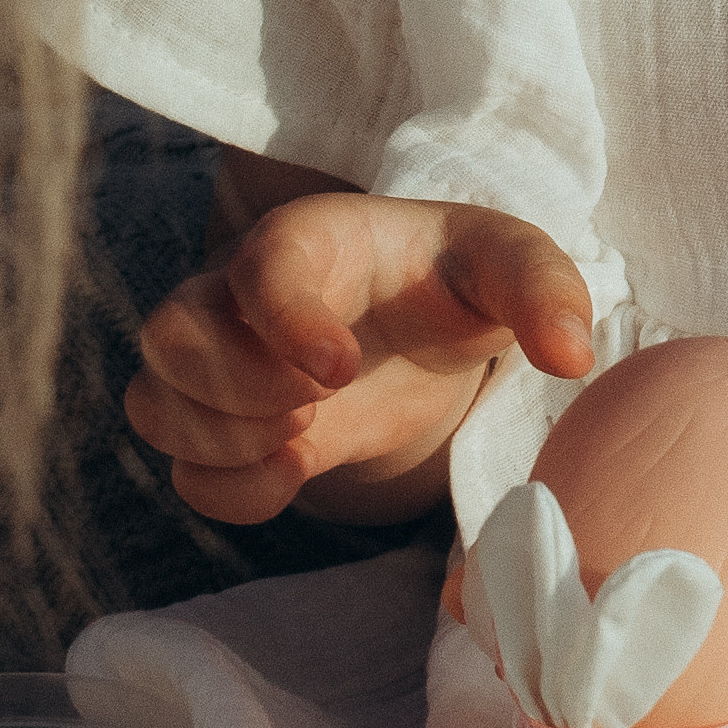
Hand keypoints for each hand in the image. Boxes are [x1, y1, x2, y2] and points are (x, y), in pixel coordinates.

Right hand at [128, 190, 597, 524]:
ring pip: (156, 403)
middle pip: (172, 336)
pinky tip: (294, 473)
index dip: (284, 322)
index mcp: (310, 238)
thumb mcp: (514, 268)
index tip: (338, 371)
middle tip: (318, 405)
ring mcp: (219, 363)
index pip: (258, 265)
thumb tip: (572, 356)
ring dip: (223, 439)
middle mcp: (240, 293)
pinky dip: (228, 489)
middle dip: (238, 389)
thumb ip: (546, 294)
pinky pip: (183, 468)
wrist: (422, 329)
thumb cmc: (457, 280)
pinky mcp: (223, 426)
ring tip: (306, 436)